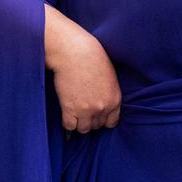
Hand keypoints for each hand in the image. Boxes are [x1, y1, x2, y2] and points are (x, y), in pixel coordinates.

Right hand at [45, 19, 121, 134]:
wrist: (74, 52)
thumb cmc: (91, 58)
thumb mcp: (108, 77)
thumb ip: (107, 93)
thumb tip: (101, 104)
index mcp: (115, 100)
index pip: (111, 122)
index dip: (103, 120)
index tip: (96, 116)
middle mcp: (103, 108)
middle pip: (97, 126)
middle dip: (90, 120)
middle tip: (83, 111)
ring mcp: (86, 110)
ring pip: (83, 129)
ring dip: (79, 123)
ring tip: (75, 113)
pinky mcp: (70, 109)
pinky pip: (70, 126)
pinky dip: (68, 123)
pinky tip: (67, 115)